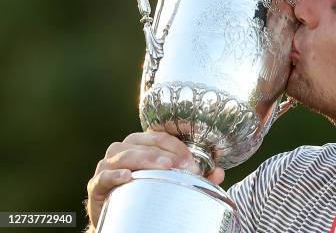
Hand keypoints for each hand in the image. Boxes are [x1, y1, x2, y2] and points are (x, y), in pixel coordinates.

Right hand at [85, 131, 223, 229]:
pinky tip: (128, 177)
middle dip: (164, 152)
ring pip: (123, 155)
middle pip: (141, 143)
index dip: (176, 145)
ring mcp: (106, 167)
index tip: (192, 161)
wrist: (121, 219)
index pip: (158, 137)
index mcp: (139, 145)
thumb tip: (219, 173)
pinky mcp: (96, 186)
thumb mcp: (171, 182)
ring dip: (145, 159)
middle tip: (182, 165)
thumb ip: (195, 177)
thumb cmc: (145, 193)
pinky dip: (115, 175)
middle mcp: (121, 151)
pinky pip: (103, 177)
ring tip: (164, 167)